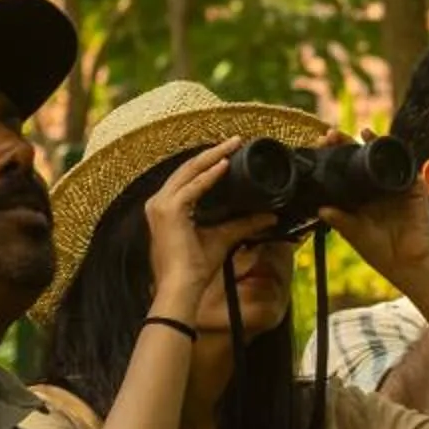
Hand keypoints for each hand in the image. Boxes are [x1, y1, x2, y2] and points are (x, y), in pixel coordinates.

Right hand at [145, 139, 275, 322]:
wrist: (181, 287)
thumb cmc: (195, 268)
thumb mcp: (225, 238)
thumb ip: (245, 224)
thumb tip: (270, 216)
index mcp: (167, 207)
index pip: (188, 176)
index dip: (209, 162)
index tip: (230, 151)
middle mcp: (158, 202)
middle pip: (188, 168)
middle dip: (212, 153)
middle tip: (235, 140)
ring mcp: (160, 205)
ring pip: (189, 171)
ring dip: (212, 157)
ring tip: (233, 145)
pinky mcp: (168, 211)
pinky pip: (192, 187)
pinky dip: (210, 176)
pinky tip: (225, 165)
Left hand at [319, 130, 428, 287]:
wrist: (407, 262)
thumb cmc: (379, 250)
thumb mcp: (355, 234)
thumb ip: (340, 221)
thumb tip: (321, 209)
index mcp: (359, 195)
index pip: (343, 169)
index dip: (333, 157)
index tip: (320, 146)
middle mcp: (375, 187)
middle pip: (361, 157)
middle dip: (348, 143)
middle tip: (333, 134)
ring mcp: (395, 185)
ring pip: (384, 157)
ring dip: (375, 143)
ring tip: (363, 133)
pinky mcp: (413, 188)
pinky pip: (407, 168)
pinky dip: (399, 156)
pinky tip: (389, 148)